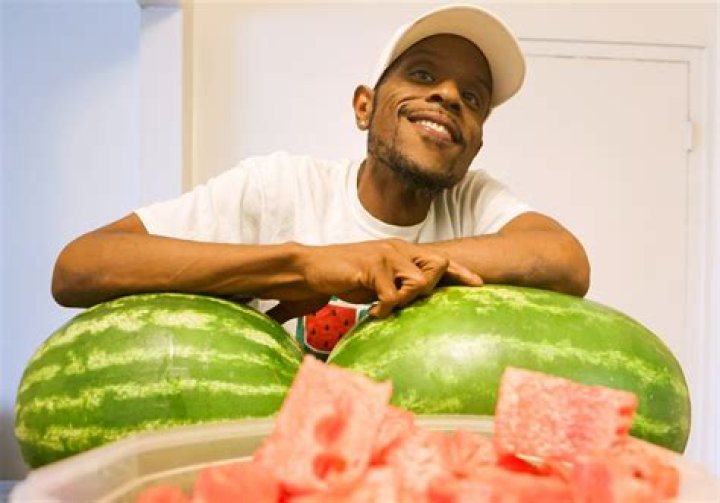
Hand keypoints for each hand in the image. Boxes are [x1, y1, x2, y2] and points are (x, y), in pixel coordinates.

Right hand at [286, 239, 481, 317]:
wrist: (310, 268)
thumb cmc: (345, 276)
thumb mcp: (377, 280)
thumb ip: (397, 285)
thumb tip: (415, 300)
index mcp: (402, 250)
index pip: (438, 259)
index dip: (460, 272)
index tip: (479, 285)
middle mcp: (397, 248)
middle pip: (437, 266)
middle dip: (432, 288)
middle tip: (406, 301)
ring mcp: (384, 255)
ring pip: (418, 282)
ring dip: (405, 300)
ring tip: (383, 308)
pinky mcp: (370, 267)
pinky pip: (391, 295)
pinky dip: (384, 309)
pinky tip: (371, 313)